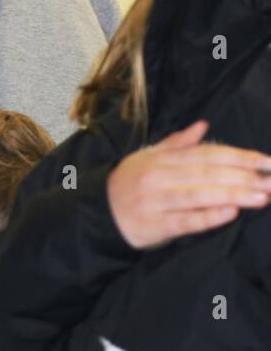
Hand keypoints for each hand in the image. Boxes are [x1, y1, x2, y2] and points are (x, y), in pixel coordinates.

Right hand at [107, 120, 270, 248]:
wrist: (97, 213)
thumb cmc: (128, 184)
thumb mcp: (147, 158)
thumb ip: (177, 144)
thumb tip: (203, 125)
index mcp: (160, 159)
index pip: (206, 154)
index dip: (239, 156)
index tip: (267, 162)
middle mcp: (158, 177)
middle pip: (206, 173)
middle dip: (243, 176)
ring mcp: (155, 201)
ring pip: (199, 195)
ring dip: (233, 195)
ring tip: (263, 196)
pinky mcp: (154, 225)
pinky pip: (185, 221)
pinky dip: (208, 217)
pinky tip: (231, 213)